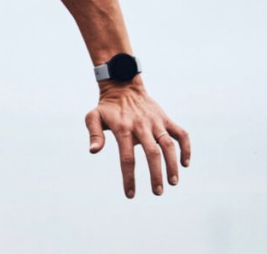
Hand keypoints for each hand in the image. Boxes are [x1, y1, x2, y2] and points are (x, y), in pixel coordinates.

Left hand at [84, 75, 190, 197]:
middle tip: (158, 192)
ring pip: (169, 145)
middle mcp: (142, 126)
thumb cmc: (107, 107)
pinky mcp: (165, 119)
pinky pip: (181, 134)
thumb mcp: (93, 117)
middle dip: (156, 174)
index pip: (127, 158)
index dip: (129, 177)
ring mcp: (156, 122)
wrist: (123, 86)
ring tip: (173, 182)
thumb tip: (93, 151)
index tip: (131, 194)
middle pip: (152, 153)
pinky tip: (185, 163)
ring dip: (173, 164)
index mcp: (123, 129)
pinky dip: (186, 148)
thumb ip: (94, 133)